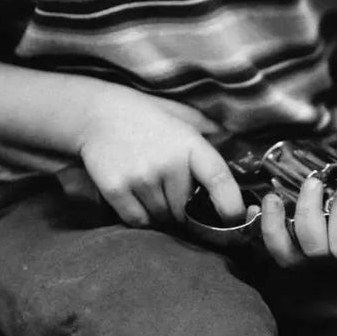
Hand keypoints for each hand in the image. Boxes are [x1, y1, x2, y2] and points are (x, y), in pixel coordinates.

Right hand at [78, 84, 243, 226]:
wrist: (97, 115)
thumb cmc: (147, 117)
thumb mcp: (183, 117)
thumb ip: (210, 133)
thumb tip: (239, 148)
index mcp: (190, 144)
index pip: (219, 180)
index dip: (231, 206)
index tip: (234, 220)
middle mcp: (168, 163)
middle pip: (186, 210)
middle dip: (183, 210)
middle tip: (172, 194)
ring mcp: (141, 177)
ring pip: (162, 218)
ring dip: (161, 214)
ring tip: (152, 190)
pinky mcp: (116, 188)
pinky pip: (138, 221)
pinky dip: (141, 217)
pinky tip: (137, 198)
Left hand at [257, 165, 336, 267]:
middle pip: (315, 250)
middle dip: (309, 213)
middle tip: (313, 183)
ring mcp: (312, 258)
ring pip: (287, 256)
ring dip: (275, 225)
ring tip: (274, 196)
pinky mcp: (292, 248)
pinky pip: (270, 248)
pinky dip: (258, 227)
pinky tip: (255, 206)